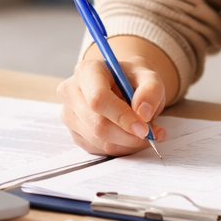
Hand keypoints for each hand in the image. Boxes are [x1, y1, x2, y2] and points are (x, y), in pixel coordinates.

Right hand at [57, 36, 176, 154]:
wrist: (123, 84)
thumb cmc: (132, 78)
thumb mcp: (148, 76)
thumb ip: (151, 90)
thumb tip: (143, 113)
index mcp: (87, 71)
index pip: (98, 99)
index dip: (121, 116)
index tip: (144, 128)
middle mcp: (71, 92)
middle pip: (97, 124)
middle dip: (128, 135)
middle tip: (150, 134)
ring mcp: (70, 114)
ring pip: (99, 141)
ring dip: (127, 143)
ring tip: (144, 132)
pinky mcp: (75, 133)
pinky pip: (99, 149)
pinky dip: (120, 147)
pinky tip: (130, 136)